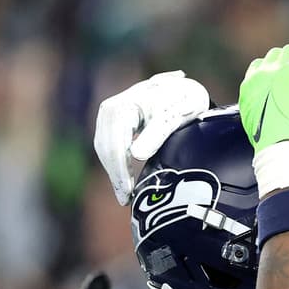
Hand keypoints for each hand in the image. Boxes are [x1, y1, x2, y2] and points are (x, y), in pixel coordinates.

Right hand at [94, 71, 209, 204]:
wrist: (183, 88)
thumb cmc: (181, 101)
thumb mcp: (173, 117)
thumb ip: (156, 135)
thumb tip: (136, 155)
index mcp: (122, 107)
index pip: (115, 146)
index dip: (120, 172)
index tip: (127, 193)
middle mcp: (109, 109)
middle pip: (105, 148)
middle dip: (115, 176)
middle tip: (126, 200)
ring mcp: (108, 115)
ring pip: (104, 149)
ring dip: (114, 172)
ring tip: (125, 195)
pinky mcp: (113, 122)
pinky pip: (109, 146)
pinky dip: (116, 164)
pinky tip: (124, 179)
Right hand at [239, 33, 288, 151]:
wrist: (274, 140)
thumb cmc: (265, 136)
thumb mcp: (253, 116)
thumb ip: (259, 102)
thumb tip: (266, 102)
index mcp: (250, 83)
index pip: (260, 64)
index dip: (273, 65)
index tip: (282, 68)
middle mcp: (262, 73)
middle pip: (276, 54)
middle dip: (287, 56)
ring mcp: (279, 71)